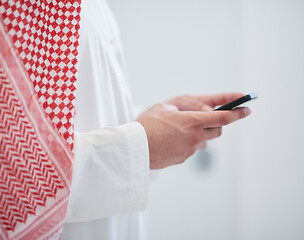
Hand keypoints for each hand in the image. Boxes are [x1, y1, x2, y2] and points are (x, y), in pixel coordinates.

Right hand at [136, 93, 250, 168]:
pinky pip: (193, 149)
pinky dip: (188, 143)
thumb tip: (203, 112)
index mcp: (192, 121)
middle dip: (216, 124)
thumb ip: (186, 106)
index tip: (247, 109)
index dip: (238, 113)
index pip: (223, 117)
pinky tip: (173, 139)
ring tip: (182, 129)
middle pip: (217, 131)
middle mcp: (194, 137)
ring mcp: (189, 150)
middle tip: (206, 118)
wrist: (134, 148)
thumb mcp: (165, 106)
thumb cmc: (147, 124)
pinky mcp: (183, 158)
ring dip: (201, 134)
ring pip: (205, 141)